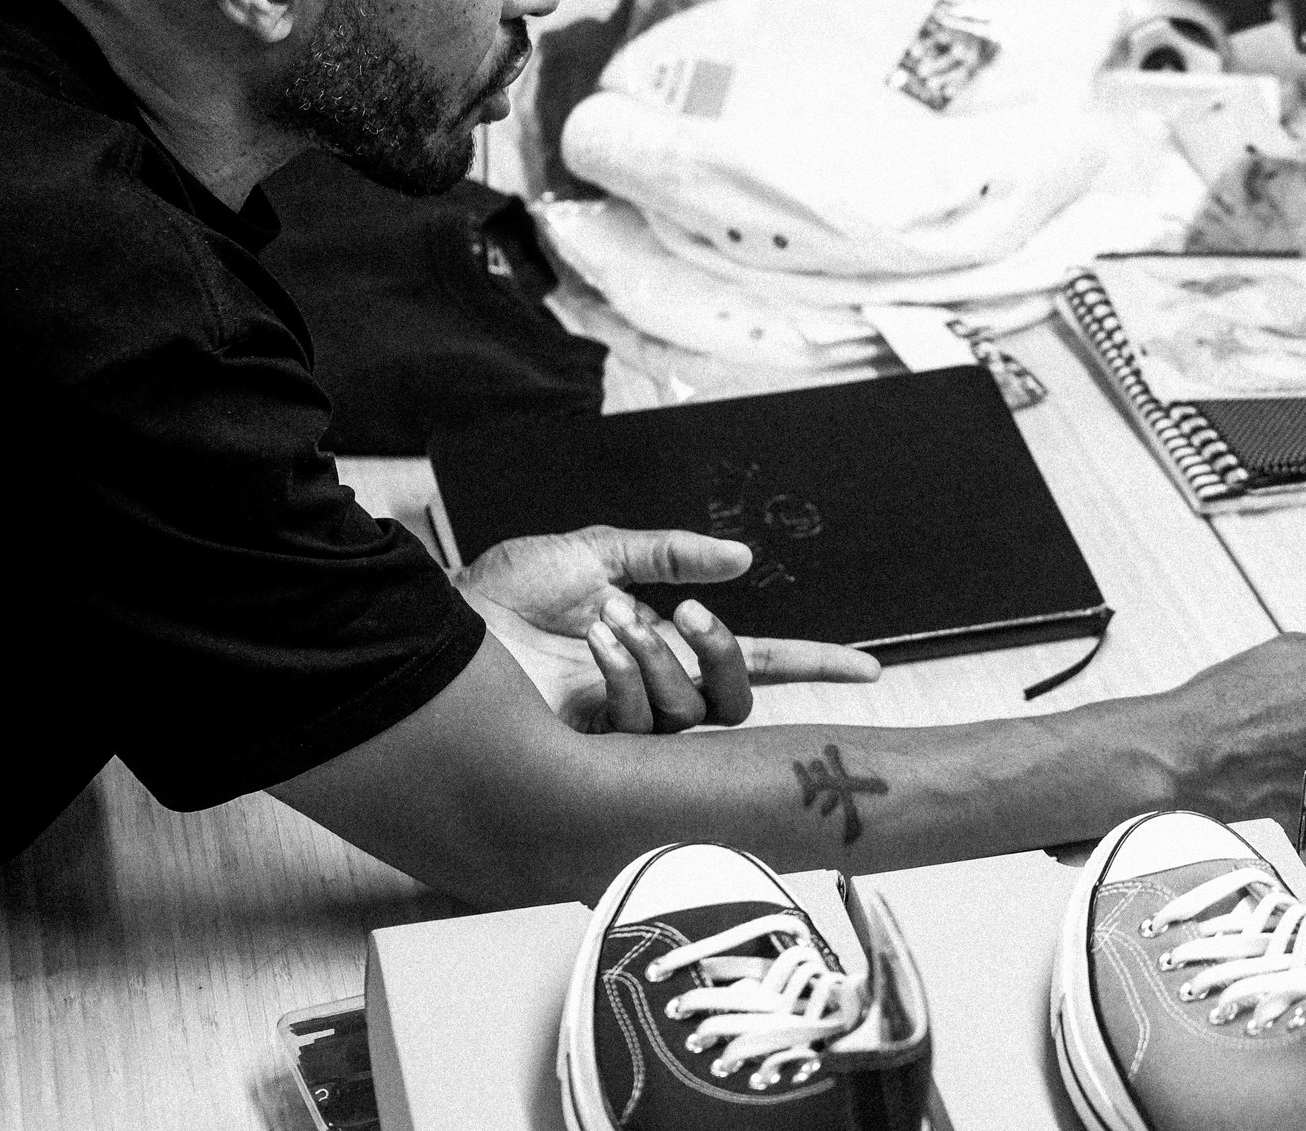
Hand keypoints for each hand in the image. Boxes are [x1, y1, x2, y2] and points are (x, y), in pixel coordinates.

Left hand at [459, 526, 879, 734]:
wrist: (439, 633)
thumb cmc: (503, 597)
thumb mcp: (594, 552)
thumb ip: (670, 552)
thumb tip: (742, 559)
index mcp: (662, 648)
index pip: (755, 664)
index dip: (812, 666)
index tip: (866, 668)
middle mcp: (653, 694)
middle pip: (734, 702)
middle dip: (727, 657)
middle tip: (693, 618)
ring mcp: (623, 729)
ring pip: (690, 713)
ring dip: (660, 660)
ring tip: (611, 623)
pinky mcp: (591, 752)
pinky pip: (642, 724)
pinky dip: (627, 676)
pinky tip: (594, 648)